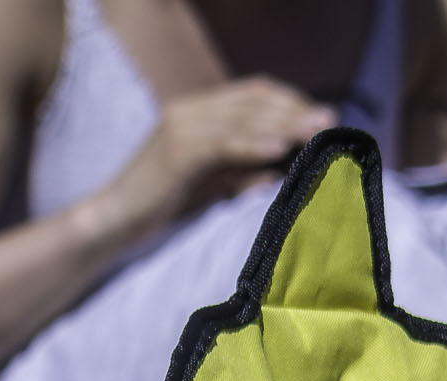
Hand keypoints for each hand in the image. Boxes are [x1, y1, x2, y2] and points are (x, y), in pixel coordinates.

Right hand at [81, 77, 336, 249]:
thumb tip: (287, 170)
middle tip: (332, 121)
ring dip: (284, 123)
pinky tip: (280, 149)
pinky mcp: (176, 152)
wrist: (114, 222)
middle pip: (254, 100)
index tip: (325, 118)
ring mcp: (181, 128)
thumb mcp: (215, 185)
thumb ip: (245, 171)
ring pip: (242, 118)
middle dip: (296, 109)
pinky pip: (223, 143)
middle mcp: (190, 111)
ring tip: (317, 131)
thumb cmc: (165, 206)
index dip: (292, 101)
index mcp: (200, 112)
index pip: (254, 93)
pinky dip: (253, 144)